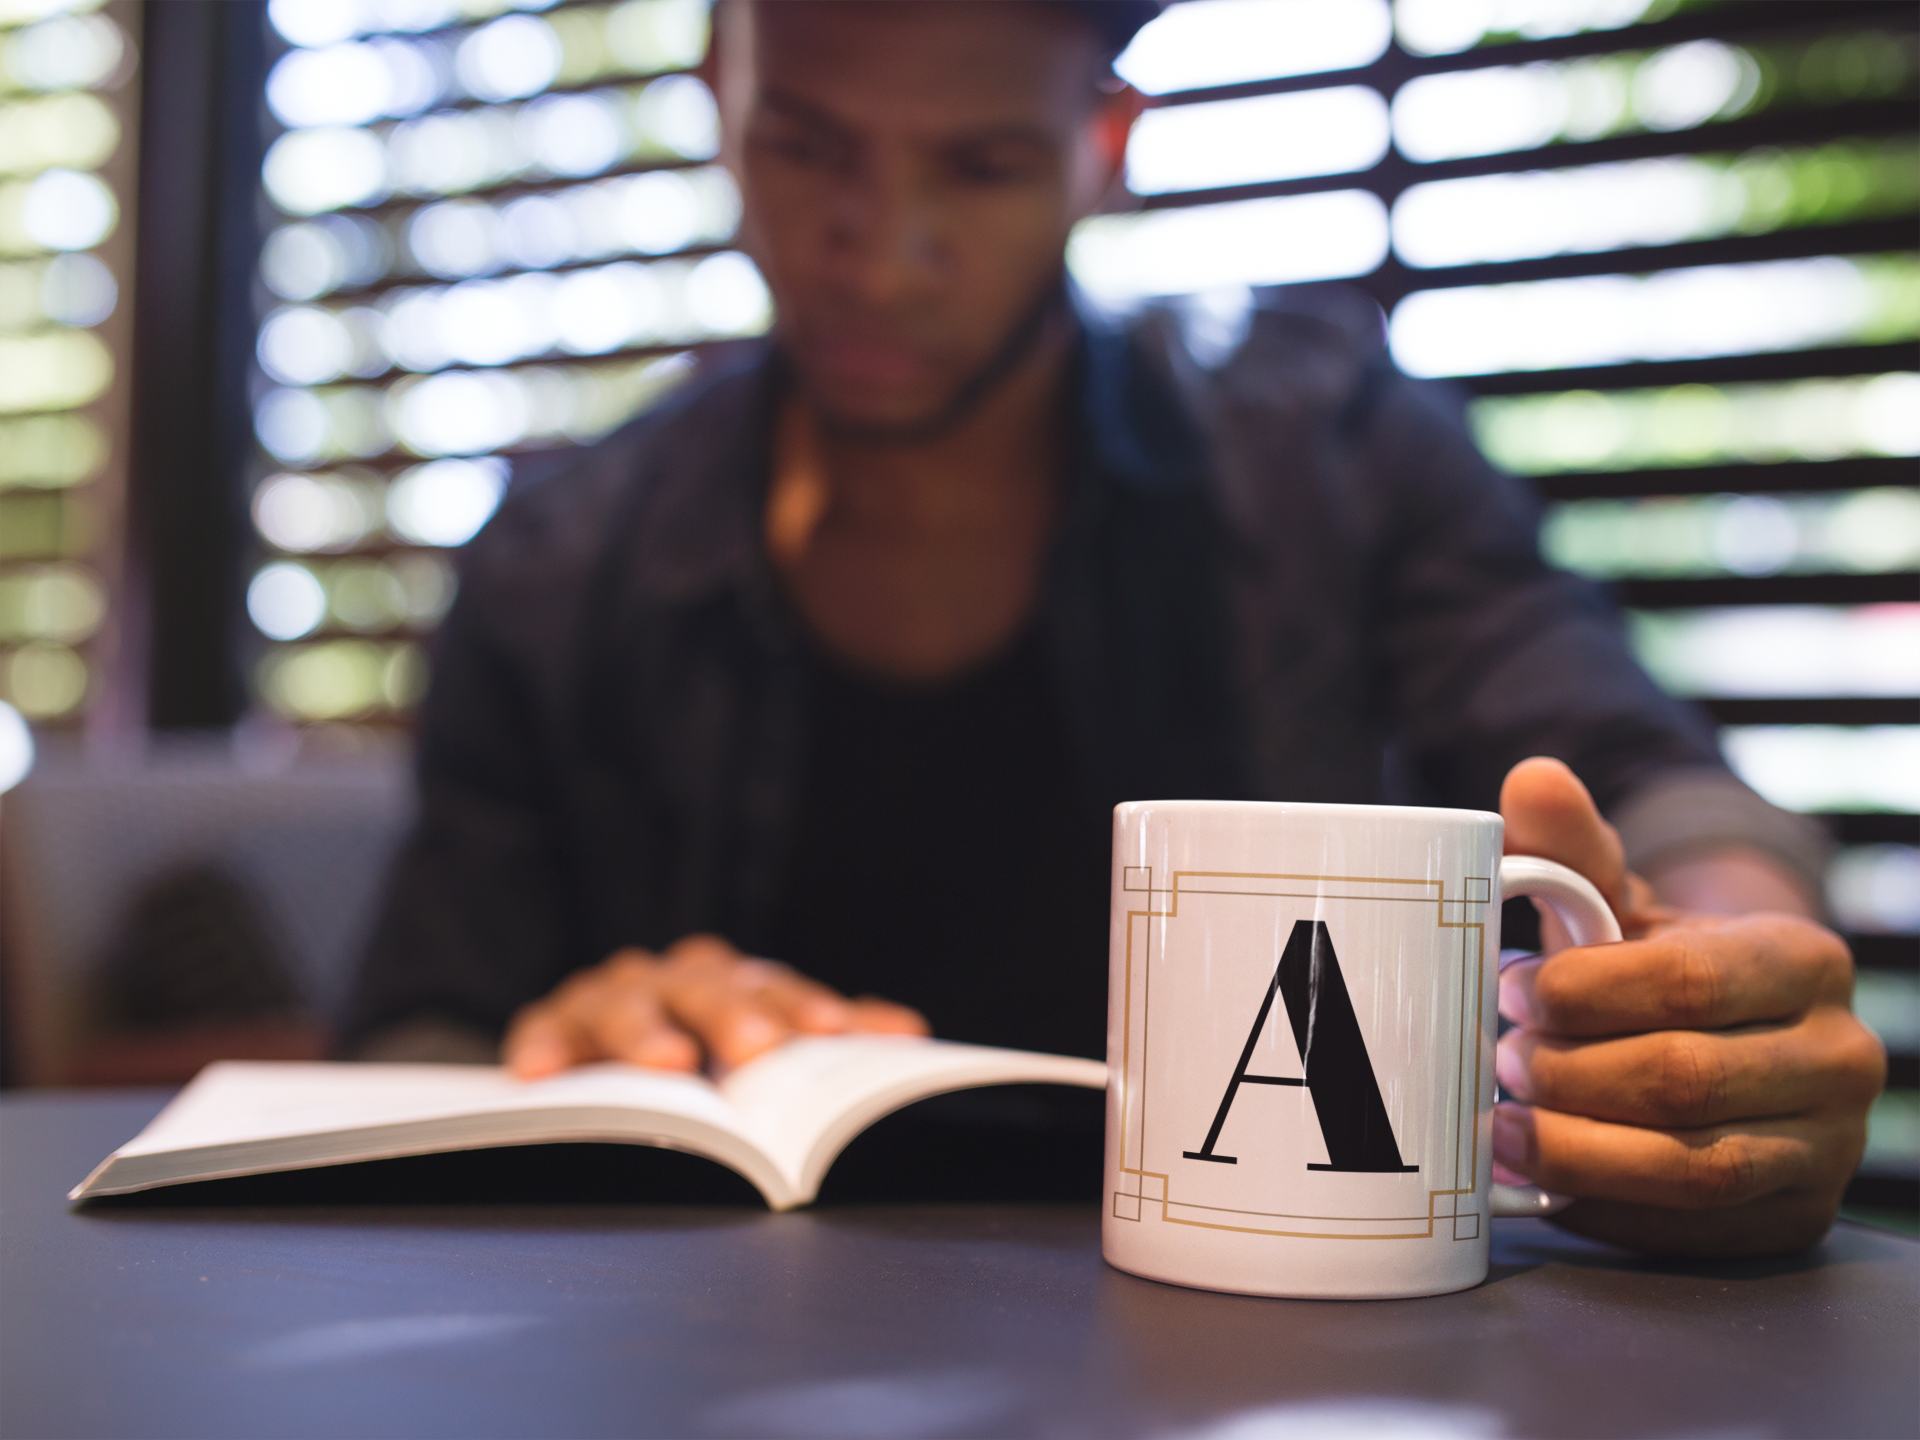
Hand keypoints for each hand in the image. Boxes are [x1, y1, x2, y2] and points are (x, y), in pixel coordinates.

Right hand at [503, 933, 928, 1078]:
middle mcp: (674, 980)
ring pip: (626, 1002)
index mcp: (733, 983)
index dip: (805, 1008)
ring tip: (666, 1065)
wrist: (597, 1063)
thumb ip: (830, 1042)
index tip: (830, 1033)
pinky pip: (543, 1033)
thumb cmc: (702, 1056)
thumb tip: (910, 1035)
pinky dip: (543, 1048)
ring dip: (645, 1031)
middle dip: (734, 1016)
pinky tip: (544, 1074)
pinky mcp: (550, 1026)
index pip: (775, 989)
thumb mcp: (761, 1048)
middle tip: (758, 1049)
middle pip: (705, 987)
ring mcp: (610, 998)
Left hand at [1492, 758, 1885, 1256]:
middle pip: (1684, 1080)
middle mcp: (1840, 1057)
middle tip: (1499, 1060)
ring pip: (1694, 1167)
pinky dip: (1606, 1211)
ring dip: (1579, 1152)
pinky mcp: (1793, 1219)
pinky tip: (1544, 1187)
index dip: (1584, 995)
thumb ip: (1573, 850)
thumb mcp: (1620, 904)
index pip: (1687, 982)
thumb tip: (1532, 778)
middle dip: (1570, 1075)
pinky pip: (1693, 1231)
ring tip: (1503, 1127)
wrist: (1725, 1039)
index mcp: (1802, 961)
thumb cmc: (1654, 967)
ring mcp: (1828, 1147)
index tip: (1513, 991)